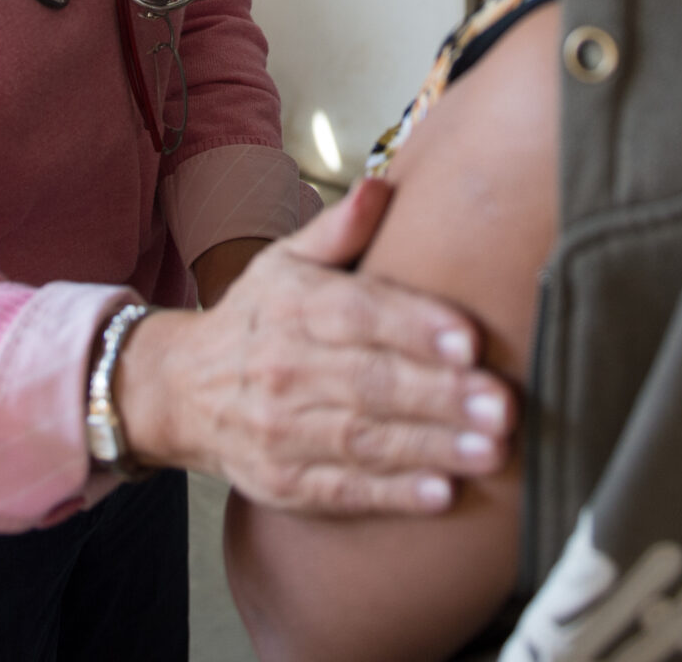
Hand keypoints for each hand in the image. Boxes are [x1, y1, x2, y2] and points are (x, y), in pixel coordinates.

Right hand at [114, 177, 513, 514]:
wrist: (180, 389)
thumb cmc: (258, 320)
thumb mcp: (285, 262)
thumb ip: (338, 229)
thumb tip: (382, 187)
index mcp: (294, 306)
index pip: (358, 313)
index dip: (415, 327)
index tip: (470, 340)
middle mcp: (285, 367)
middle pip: (370, 382)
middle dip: (440, 395)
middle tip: (502, 403)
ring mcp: (282, 429)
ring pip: (363, 439)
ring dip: (430, 448)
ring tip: (490, 451)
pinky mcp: (284, 480)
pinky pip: (341, 489)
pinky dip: (391, 495)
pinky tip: (439, 494)